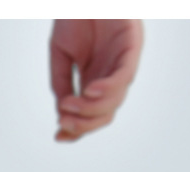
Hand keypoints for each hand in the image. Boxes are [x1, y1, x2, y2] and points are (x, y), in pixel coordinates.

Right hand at [50, 19, 142, 141]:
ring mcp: (123, 63)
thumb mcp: (61, 55)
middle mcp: (112, 76)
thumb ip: (62, 83)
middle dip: (83, 124)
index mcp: (96, 80)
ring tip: (68, 104)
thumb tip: (62, 113)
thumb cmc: (74, 16)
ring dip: (89, 109)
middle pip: (105, 115)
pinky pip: (123, 78)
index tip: (57, 136)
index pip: (91, 114)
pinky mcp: (132, 48)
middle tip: (63, 123)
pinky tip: (89, 91)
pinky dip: (107, 89)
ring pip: (113, 102)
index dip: (77, 129)